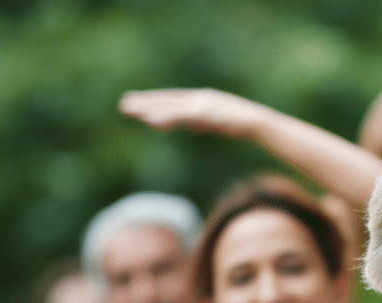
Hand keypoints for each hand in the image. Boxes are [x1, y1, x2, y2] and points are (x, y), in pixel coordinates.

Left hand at [118, 88, 269, 138]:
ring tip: (128, 111)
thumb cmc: (241, 125)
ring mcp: (200, 105)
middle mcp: (198, 98)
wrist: (258, 123)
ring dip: (148, 109)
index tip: (136, 102)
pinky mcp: (203, 113)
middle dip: (144, 103)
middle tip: (122, 106)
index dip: (153, 101)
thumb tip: (193, 125)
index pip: (172, 100)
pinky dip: (163, 118)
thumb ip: (202, 122)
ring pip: (169, 107)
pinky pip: (178, 116)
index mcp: (201, 100)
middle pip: (166, 101)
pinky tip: (149, 122)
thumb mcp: (217, 123)